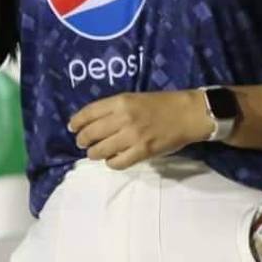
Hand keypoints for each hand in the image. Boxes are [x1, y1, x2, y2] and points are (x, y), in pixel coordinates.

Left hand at [68, 91, 210, 169]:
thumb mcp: (136, 98)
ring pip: (100, 151)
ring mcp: (132, 136)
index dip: (76, 122)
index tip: (73, 128)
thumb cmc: (163, 104)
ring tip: (97, 153)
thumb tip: (94, 124)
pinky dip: (112, 163)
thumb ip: (115, 109)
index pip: (88, 113)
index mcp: (121, 101)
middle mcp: (123, 118)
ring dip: (95, 154)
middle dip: (83, 141)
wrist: (188, 114)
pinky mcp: (142, 151)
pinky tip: (114, 160)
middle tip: (84, 143)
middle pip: (90, 134)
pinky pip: (117, 162)